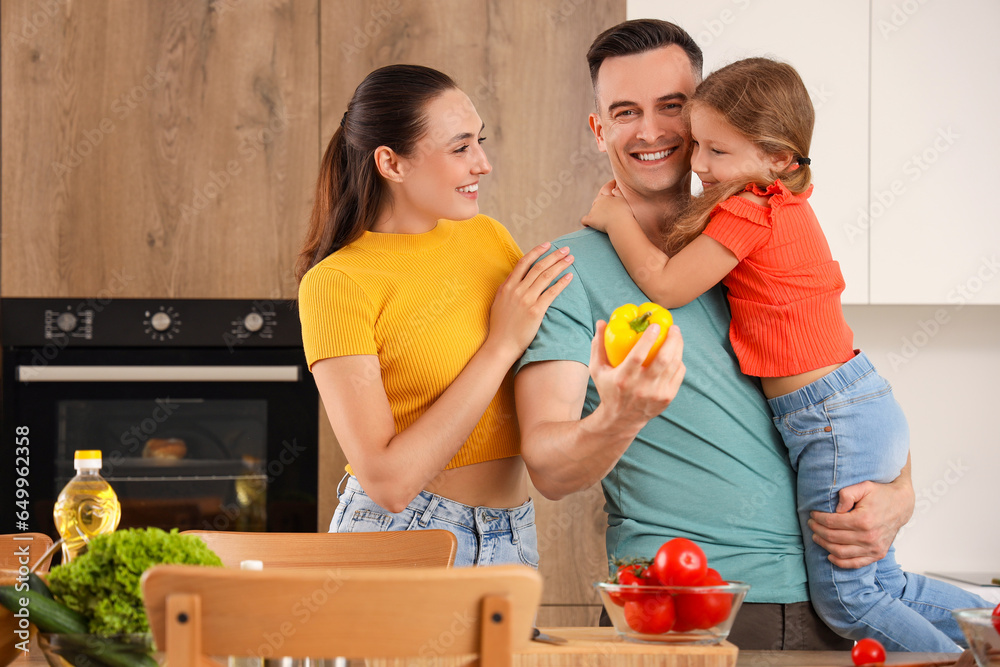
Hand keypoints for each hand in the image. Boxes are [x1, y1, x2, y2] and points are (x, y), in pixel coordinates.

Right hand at [486, 242, 573, 358]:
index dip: (537, 251)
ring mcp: (526, 300)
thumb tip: (515, 279)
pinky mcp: (535, 311)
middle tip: (566, 249)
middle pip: (538, 267)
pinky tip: (569, 277)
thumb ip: (507, 289)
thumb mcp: (498, 302)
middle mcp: (517, 290)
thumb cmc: (500, 326)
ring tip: (571, 259)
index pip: (524, 263)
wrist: (500, 345)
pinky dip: (561, 283)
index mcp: (507, 286)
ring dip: (560, 265)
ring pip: (546, 276)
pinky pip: (551, 293)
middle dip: (554, 256)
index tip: (548, 245)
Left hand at [581, 181, 633, 233]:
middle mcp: (597, 202)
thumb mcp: (623, 199)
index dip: (604, 203)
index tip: (608, 209)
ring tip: (603, 223)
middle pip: (595, 205)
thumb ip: (618, 193)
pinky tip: (588, 225)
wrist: (620, 223)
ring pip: (592, 213)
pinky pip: (584, 221)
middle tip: (606, 216)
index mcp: (605, 197)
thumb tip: (613, 189)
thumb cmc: (624, 212)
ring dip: (595, 217)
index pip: (601, 198)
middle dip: (599, 209)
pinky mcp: (590, 219)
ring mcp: (593, 211)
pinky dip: (586, 223)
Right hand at [589, 319, 685, 433]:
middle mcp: (641, 387)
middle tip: (673, 327)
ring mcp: (656, 394)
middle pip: (663, 359)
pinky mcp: (667, 398)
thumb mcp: (597, 369)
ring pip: (674, 365)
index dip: (648, 339)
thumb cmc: (608, 390)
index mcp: (623, 379)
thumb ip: (598, 345)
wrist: (621, 420)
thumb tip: (601, 322)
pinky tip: (676, 353)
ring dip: (678, 347)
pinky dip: (679, 361)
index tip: (655, 325)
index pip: (637, 356)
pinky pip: (678, 374)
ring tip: (676, 335)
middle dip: (672, 339)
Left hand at [808, 473, 914, 568]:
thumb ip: (847, 494)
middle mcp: (869, 537)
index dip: (818, 519)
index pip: (831, 522)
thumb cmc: (880, 494)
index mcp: (863, 520)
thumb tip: (835, 509)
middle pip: (833, 538)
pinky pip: (855, 563)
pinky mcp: (877, 554)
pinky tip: (830, 555)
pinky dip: (840, 562)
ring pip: (841, 552)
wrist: (901, 505)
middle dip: (817, 530)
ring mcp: (874, 548)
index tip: (812, 514)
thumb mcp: (863, 487)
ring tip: (816, 536)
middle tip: (811, 524)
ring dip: (824, 545)